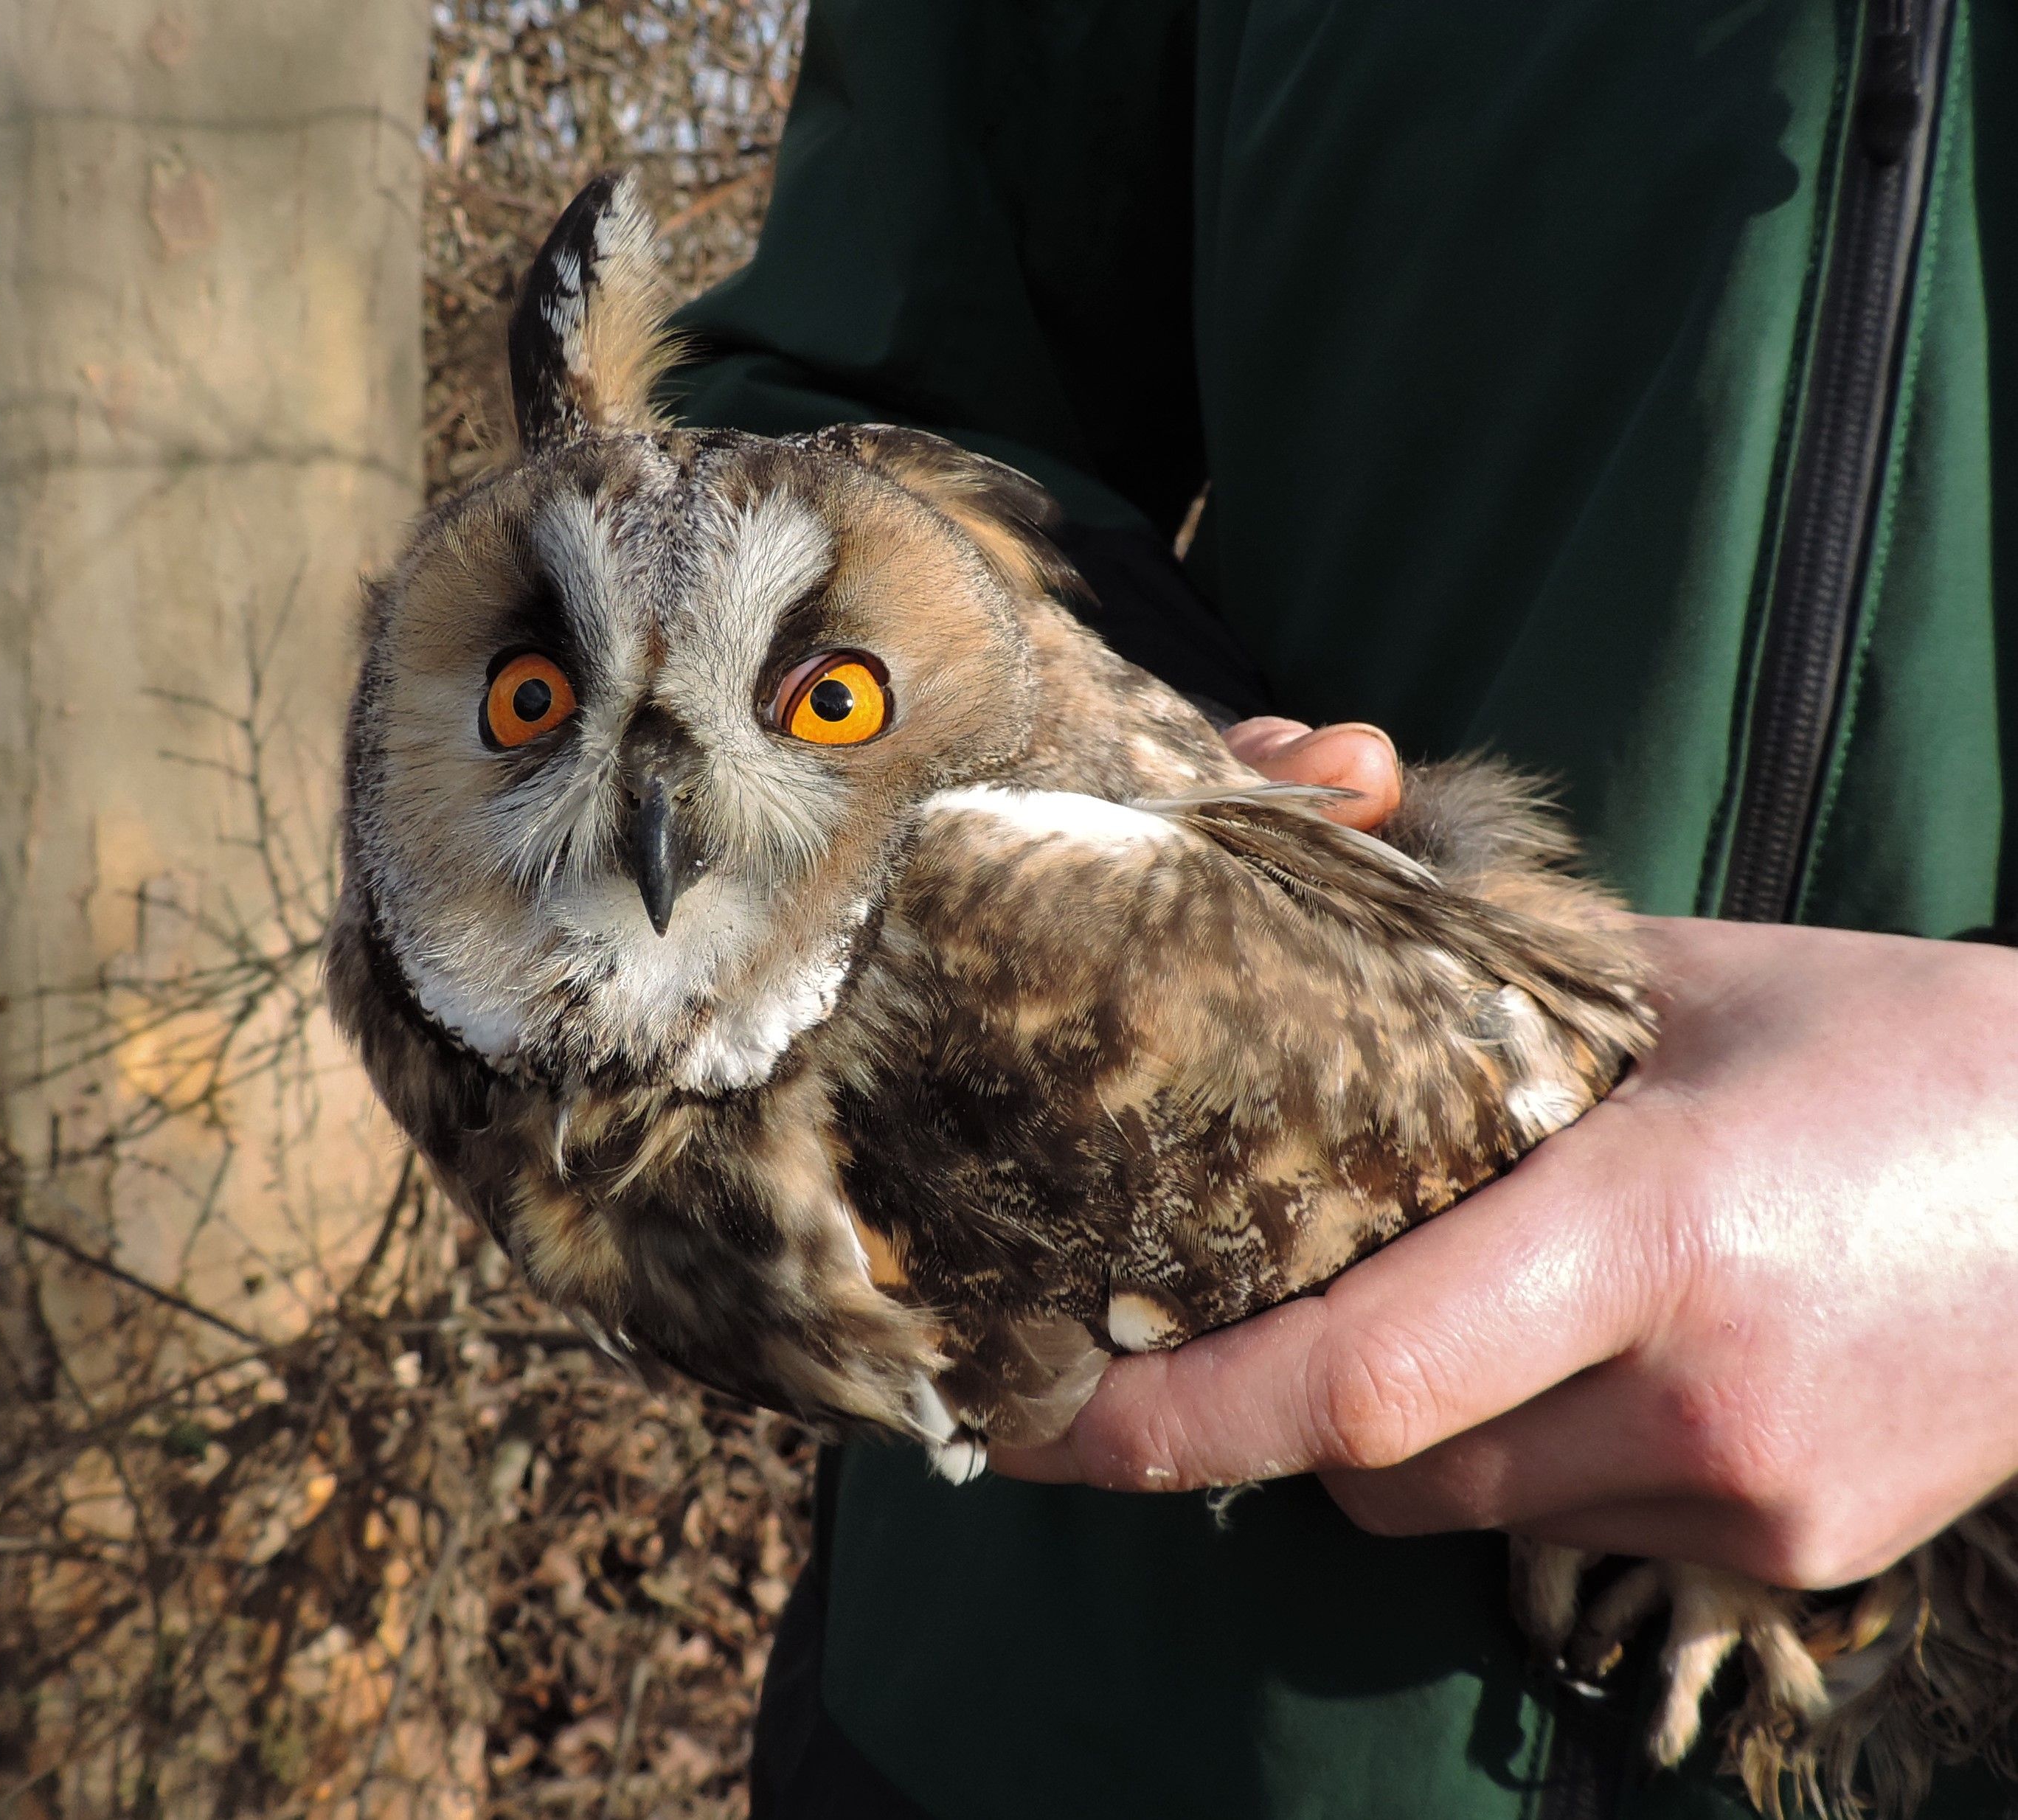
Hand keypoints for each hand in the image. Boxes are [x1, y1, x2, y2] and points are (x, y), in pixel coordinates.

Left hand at [997, 726, 2017, 1590]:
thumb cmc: (1909, 1045)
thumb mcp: (1680, 974)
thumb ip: (1475, 972)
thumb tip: (1302, 911)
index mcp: (1658, 1234)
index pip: (1356, 1375)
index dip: (1170, 1415)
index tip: (1034, 1416)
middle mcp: (1701, 1404)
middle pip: (1377, 1459)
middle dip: (1277, 1397)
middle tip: (1238, 1295)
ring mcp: (1755, 1506)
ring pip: (1465, 1507)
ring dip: (1404, 1426)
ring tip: (1448, 1297)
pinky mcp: (1799, 1555)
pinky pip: (1575, 1531)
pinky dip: (1523, 1456)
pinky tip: (1585, 1356)